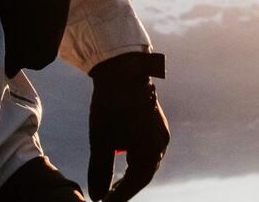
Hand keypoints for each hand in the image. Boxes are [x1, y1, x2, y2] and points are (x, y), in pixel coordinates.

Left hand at [86, 51, 168, 200]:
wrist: (122, 70)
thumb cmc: (110, 106)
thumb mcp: (101, 141)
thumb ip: (100, 171)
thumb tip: (97, 197)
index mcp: (151, 150)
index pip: (135, 182)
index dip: (120, 196)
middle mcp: (161, 143)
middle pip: (144, 173)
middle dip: (126, 187)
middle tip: (109, 198)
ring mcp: (160, 132)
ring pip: (146, 160)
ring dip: (131, 172)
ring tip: (115, 183)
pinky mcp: (156, 122)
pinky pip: (148, 146)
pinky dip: (135, 156)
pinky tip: (124, 156)